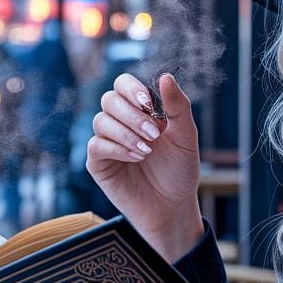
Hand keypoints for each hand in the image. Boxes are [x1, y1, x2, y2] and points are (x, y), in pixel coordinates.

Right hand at [86, 72, 202, 260]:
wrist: (174, 206)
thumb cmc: (180, 170)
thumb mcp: (186, 136)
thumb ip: (178, 105)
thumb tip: (165, 76)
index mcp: (140, 111)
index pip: (123, 84)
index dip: (132, 89)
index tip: (150, 104)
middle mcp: (120, 122)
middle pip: (109, 99)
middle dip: (132, 115)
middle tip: (154, 134)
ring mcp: (107, 142)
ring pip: (101, 121)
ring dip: (127, 133)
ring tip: (148, 150)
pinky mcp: (98, 163)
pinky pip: (96, 145)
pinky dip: (117, 148)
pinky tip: (137, 158)